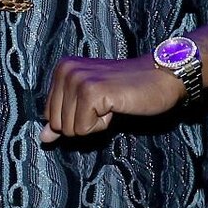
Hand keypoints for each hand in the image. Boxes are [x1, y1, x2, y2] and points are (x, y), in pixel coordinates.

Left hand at [39, 53, 186, 144]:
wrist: (163, 77)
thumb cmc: (128, 91)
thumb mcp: (90, 104)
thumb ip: (64, 118)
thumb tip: (43, 138)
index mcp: (61, 70)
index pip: (49, 115)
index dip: (76, 118)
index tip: (98, 102)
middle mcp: (65, 71)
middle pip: (57, 124)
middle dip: (83, 123)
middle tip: (106, 103)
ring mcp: (77, 80)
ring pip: (70, 129)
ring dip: (95, 124)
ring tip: (112, 104)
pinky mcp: (91, 91)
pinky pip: (85, 129)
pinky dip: (103, 125)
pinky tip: (116, 106)